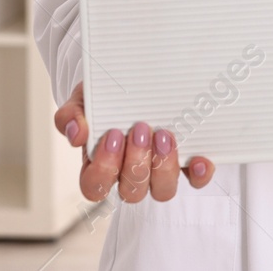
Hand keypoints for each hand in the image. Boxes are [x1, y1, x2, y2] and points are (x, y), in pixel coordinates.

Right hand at [54, 82, 215, 202]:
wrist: (132, 81)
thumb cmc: (105, 98)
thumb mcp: (84, 98)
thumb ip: (72, 114)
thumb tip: (76, 133)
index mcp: (100, 165)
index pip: (94, 186)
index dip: (104, 168)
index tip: (113, 135)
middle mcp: (130, 174)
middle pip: (132, 192)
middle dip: (136, 163)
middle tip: (141, 128)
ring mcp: (159, 171)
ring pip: (162, 191)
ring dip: (164, 167)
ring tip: (165, 134)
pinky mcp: (186, 163)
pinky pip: (195, 179)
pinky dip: (199, 173)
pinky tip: (200, 159)